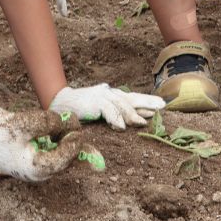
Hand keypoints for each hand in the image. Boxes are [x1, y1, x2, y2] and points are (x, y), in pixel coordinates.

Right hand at [0, 107, 81, 181]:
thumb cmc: (0, 133)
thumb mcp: (23, 123)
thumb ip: (46, 122)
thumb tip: (66, 122)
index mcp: (36, 168)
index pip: (64, 158)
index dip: (74, 143)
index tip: (76, 127)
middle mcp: (40, 172)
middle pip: (66, 159)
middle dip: (73, 141)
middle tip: (74, 121)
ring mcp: (38, 168)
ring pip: (62, 157)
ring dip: (67, 140)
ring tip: (70, 123)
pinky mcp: (36, 160)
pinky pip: (55, 154)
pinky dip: (61, 143)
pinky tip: (63, 132)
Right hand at [49, 84, 165, 129]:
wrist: (58, 104)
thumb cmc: (79, 111)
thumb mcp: (99, 113)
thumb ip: (113, 115)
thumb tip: (127, 124)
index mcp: (110, 95)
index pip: (131, 98)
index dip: (146, 101)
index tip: (161, 105)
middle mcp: (108, 93)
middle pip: (131, 98)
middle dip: (147, 102)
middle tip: (162, 106)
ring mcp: (101, 96)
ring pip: (122, 105)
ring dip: (133, 114)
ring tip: (143, 123)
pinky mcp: (94, 102)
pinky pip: (108, 111)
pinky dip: (116, 119)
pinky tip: (122, 127)